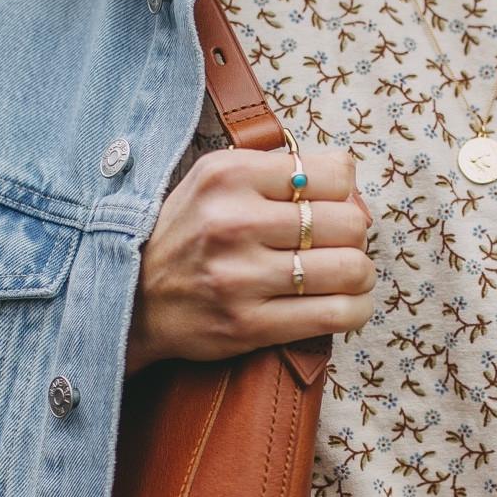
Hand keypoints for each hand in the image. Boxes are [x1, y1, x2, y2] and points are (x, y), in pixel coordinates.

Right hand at [126, 146, 375, 371]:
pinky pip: (335, 315)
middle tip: (342, 246)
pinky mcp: (250, 324)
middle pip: (349, 222)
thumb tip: (351, 181)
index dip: (344, 194)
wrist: (134, 299)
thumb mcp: (215, 180)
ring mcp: (242, 277)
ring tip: (349, 276)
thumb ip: (276, 171)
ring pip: (350, 269)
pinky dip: (355, 310)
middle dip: (356, 236)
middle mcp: (235, 222)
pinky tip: (348, 305)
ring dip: (362, 275)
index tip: (331, 208)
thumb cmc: (189, 235)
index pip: (333, 174)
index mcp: (230, 176)